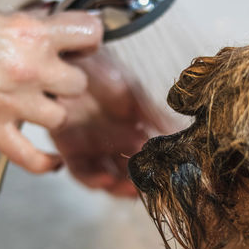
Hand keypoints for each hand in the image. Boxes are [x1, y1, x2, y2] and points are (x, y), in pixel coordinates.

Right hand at [0, 4, 102, 172]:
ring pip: (60, 118)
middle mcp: (28, 70)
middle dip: (68, 79)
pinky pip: (30, 156)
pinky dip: (43, 163)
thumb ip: (30, 24)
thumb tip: (51, 24)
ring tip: (39, 102)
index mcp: (30, 34)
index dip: (89, 38)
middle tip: (54, 74)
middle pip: (78, 83)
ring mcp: (12, 103)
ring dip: (53, 112)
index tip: (84, 42)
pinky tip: (52, 161)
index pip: (88, 35)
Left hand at [50, 50, 172, 196]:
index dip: (159, 171)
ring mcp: (92, 146)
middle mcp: (114, 141)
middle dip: (140, 185)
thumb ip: (154, 115)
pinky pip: (81, 171)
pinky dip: (93, 180)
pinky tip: (106, 179)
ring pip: (108, 176)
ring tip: (131, 190)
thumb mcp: (133, 92)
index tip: (170, 179)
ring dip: (119, 187)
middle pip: (129, 172)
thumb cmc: (102, 69)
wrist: (69, 58)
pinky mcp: (69, 148)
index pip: (148, 158)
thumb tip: (179, 132)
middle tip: (151, 191)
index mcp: (133, 129)